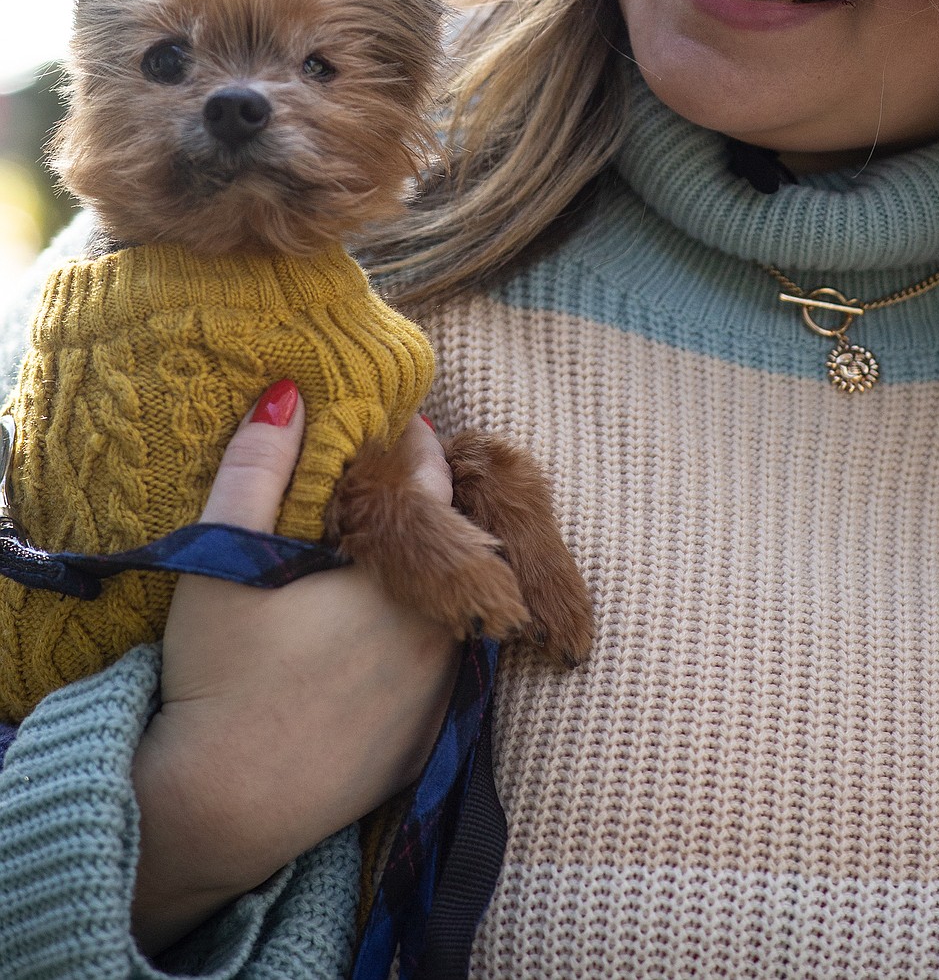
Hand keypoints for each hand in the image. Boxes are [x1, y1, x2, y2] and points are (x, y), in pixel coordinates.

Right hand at [131, 396, 459, 956]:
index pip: (434, 483)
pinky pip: (440, 671)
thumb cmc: (218, 677)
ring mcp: (442, 697)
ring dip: (431, 577)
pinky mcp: (425, 745)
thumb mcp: (224, 557)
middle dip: (427, 511)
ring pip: (454, 608)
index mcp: (406, 580)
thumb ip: (256, 466)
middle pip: (456, 545)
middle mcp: (445, 635)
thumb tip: (287, 392)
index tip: (392, 427)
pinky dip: (420, 643)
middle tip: (385, 489)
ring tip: (382, 557)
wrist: (218, 810)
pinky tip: (375, 636)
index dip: (412, 447)